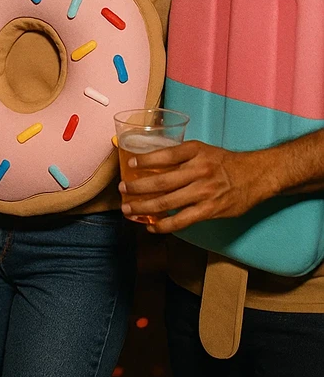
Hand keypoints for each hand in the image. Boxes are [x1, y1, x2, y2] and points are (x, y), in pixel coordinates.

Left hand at [119, 140, 268, 233]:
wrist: (254, 176)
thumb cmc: (225, 162)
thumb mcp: (203, 150)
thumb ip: (181, 157)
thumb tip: (152, 164)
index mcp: (195, 151)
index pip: (165, 155)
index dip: (145, 160)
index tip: (130, 165)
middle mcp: (199, 170)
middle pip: (161, 181)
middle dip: (137, 188)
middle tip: (122, 191)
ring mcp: (204, 192)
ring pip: (167, 202)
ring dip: (144, 208)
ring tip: (128, 210)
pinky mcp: (209, 210)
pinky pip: (182, 220)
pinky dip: (164, 225)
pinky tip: (151, 227)